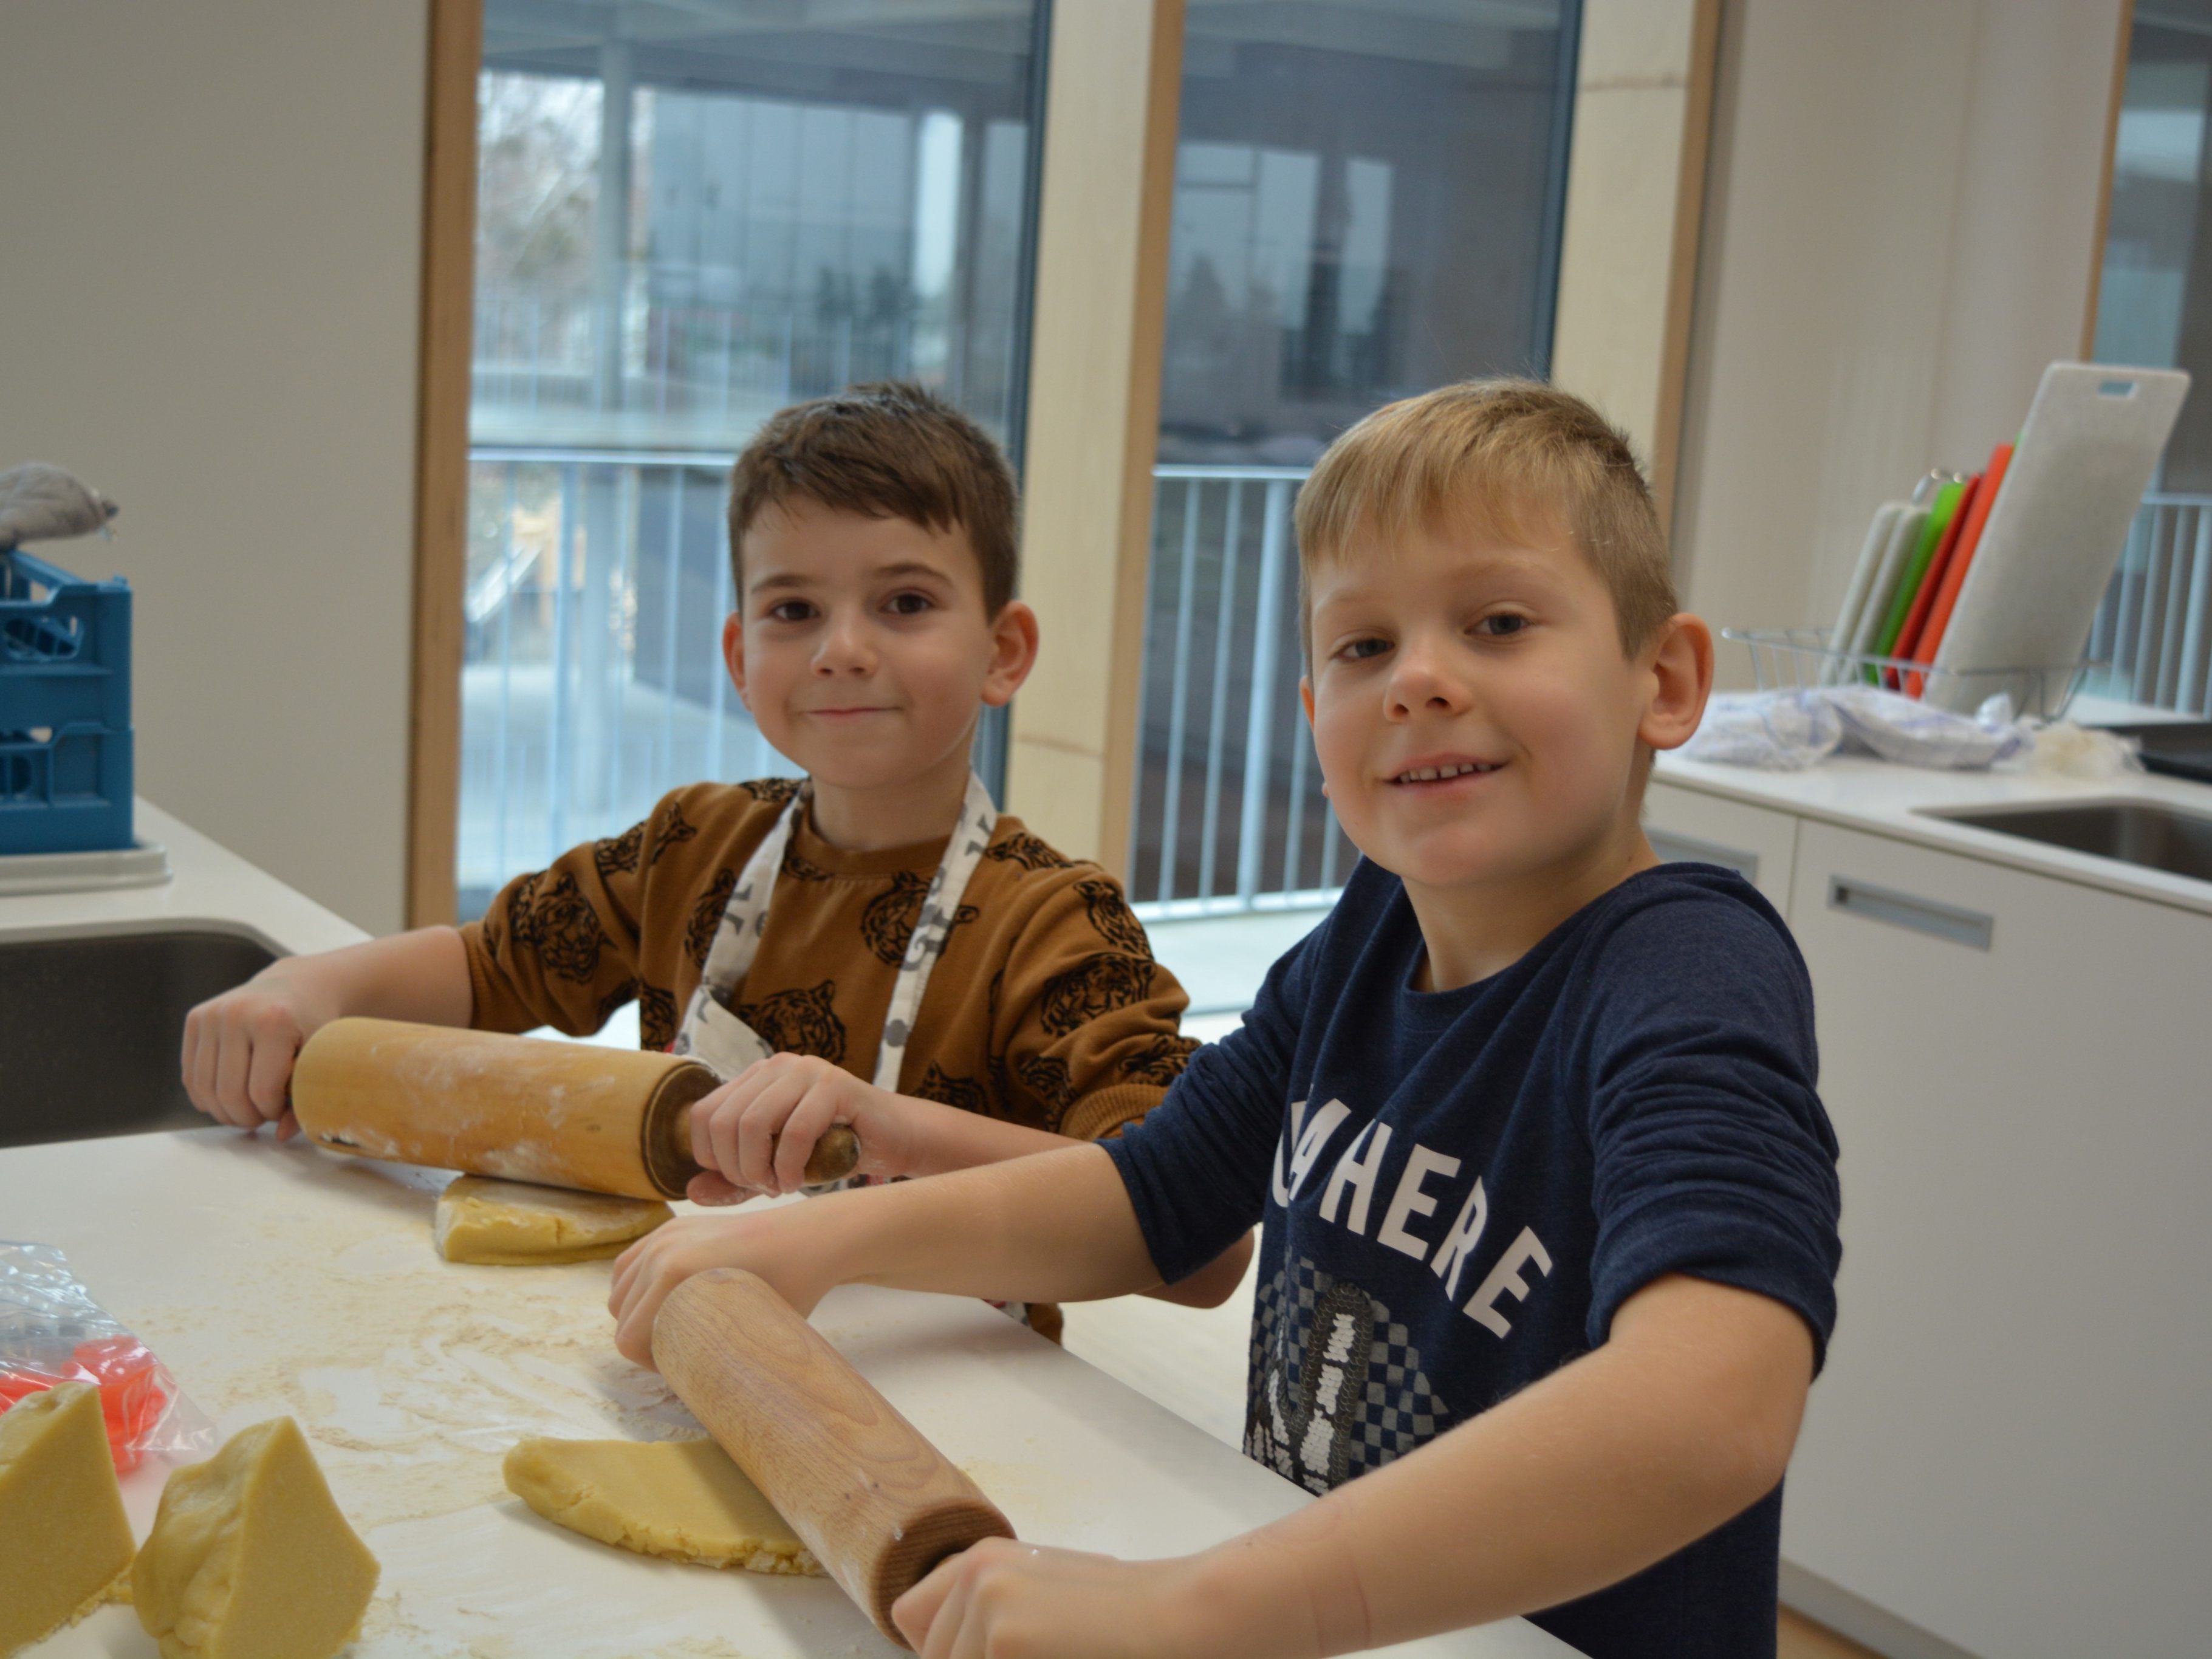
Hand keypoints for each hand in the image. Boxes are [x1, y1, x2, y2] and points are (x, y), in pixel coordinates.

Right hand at [179, 972, 331, 1140]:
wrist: (296, 986)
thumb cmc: (314, 1025)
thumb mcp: (321, 1057)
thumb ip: (307, 1097)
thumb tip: (282, 1136)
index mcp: (273, 1021)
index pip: (262, 1091)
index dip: (272, 1112)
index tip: (283, 1110)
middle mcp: (236, 1014)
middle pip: (229, 1093)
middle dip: (246, 1116)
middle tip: (262, 1116)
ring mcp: (211, 1014)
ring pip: (204, 1088)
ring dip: (224, 1111)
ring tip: (246, 1109)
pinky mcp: (195, 1018)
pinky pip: (191, 1075)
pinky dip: (206, 1097)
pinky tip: (228, 1097)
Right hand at [608, 1207, 833, 1367]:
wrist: (808, 1238)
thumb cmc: (790, 1288)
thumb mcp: (748, 1332)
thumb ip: (711, 1355)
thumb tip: (691, 1385)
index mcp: (672, 1275)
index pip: (628, 1338)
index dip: (649, 1363)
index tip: (680, 1366)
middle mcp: (660, 1251)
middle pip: (621, 1314)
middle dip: (642, 1339)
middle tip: (680, 1350)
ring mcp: (664, 1234)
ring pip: (620, 1289)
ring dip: (635, 1313)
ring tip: (671, 1324)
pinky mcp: (672, 1227)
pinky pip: (630, 1263)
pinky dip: (636, 1286)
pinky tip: (662, 1299)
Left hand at [684, 1053, 925, 1203]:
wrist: (893, 1139)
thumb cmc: (832, 1151)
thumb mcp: (775, 1167)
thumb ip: (735, 1179)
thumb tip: (691, 1190)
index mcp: (756, 1077)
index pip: (704, 1114)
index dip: (710, 1156)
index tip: (738, 1180)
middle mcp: (777, 1066)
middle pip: (725, 1121)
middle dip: (736, 1168)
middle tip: (762, 1188)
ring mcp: (807, 1071)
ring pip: (754, 1123)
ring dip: (760, 1169)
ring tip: (778, 1186)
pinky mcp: (836, 1085)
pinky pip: (795, 1131)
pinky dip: (789, 1166)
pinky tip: (796, 1182)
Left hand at [893, 1538, 1218, 1658]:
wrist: (1183, 1621)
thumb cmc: (1128, 1622)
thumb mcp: (1047, 1601)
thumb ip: (992, 1617)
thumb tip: (943, 1651)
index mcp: (983, 1561)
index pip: (910, 1620)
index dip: (943, 1652)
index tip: (986, 1655)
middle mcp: (976, 1574)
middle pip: (933, 1656)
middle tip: (1048, 1651)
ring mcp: (986, 1607)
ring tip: (1063, 1653)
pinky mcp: (1003, 1643)